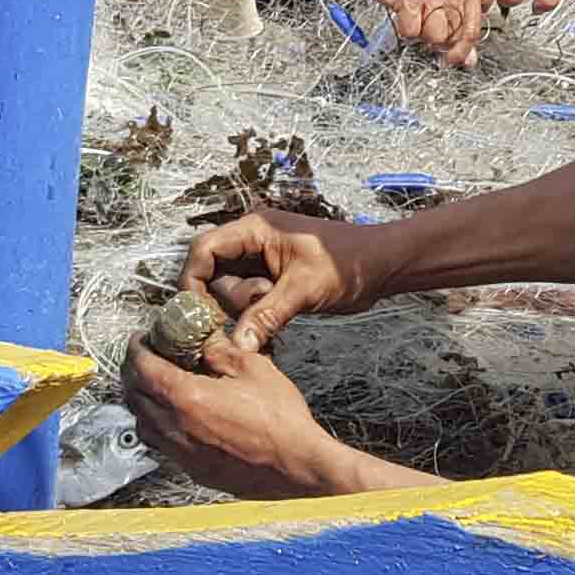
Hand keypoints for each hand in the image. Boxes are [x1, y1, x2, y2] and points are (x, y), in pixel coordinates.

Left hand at [118, 325, 354, 498]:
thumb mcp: (252, 368)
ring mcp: (183, 453)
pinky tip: (175, 417)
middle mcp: (176, 429)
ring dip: (141, 401)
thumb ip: (220, 350)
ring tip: (156, 386)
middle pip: (134, 396)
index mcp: (187, 399)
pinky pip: (160, 445)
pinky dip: (157, 426)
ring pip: (142, 424)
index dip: (136, 349)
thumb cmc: (280, 421)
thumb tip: (204, 339)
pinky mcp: (193, 470)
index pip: (142, 369)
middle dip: (133, 372)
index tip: (140, 339)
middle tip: (145, 357)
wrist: (297, 466)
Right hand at [187, 202, 388, 348]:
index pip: (203, 249)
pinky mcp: (273, 282)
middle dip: (230, 299)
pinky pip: (248, 303)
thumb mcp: (304, 289)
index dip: (193, 279)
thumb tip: (236, 344)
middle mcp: (252, 243)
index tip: (197, 313)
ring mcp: (262, 263)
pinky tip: (275, 326)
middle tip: (259, 308)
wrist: (382, 265)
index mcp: (255, 229)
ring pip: (230, 293)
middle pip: (214, 275)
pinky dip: (255, 318)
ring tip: (280, 310)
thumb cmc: (347, 263)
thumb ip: (266, 315)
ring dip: (246, 311)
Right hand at [359, 0, 487, 64]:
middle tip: (426, 21)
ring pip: (432, 37)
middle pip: (451, 37)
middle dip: (436, 38)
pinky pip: (411, 32)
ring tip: (416, 14)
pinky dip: (404, 28)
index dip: (463, 50)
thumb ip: (460, 25)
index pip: (473, 29)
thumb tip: (469, 58)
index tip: (455, 59)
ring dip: (420, 33)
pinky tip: (404, 11)